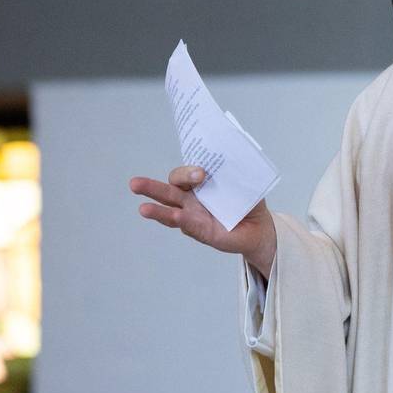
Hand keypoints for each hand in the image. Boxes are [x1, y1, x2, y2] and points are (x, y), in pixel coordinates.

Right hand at [129, 166, 277, 277]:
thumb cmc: (247, 201)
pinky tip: (174, 218)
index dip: (188, 171)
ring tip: (142, 208)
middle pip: (168, 190)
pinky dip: (181, 221)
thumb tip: (233, 160)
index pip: (184, 173)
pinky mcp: (202, 231)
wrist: (258, 227)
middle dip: (151, 186)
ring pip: (170, 211)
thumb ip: (235, 172)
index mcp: (199, 183)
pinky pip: (189, 226)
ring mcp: (193, 216)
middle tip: (134, 183)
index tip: (201, 173)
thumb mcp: (244, 182)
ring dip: (156, 210)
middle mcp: (191, 199)